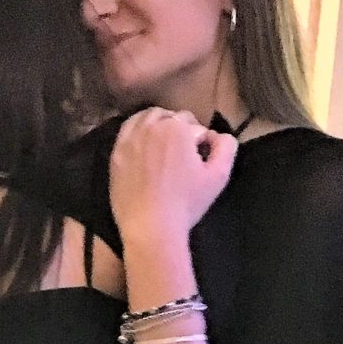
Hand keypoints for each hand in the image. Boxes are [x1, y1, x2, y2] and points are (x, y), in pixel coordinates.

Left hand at [111, 108, 237, 244]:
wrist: (151, 227)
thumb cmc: (187, 202)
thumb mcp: (218, 175)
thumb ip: (226, 146)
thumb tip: (218, 135)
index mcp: (177, 128)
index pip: (192, 122)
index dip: (198, 138)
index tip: (198, 155)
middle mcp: (151, 127)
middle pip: (168, 116)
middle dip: (178, 128)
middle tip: (181, 151)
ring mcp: (130, 140)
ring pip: (146, 118)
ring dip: (157, 124)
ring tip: (162, 144)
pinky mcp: (116, 154)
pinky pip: (127, 131)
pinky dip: (137, 132)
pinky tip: (143, 145)